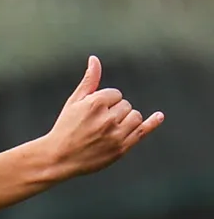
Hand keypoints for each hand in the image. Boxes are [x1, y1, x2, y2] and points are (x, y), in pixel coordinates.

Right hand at [40, 57, 163, 181]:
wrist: (58, 158)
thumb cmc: (65, 129)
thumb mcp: (73, 102)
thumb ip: (89, 80)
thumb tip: (95, 59)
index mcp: (95, 104)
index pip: (115, 94)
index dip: (105, 102)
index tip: (92, 114)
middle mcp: (107, 118)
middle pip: (126, 105)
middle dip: (114, 112)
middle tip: (96, 125)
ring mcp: (115, 135)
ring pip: (135, 116)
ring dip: (126, 120)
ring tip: (108, 130)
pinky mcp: (120, 148)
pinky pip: (142, 131)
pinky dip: (153, 123)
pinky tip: (159, 116)